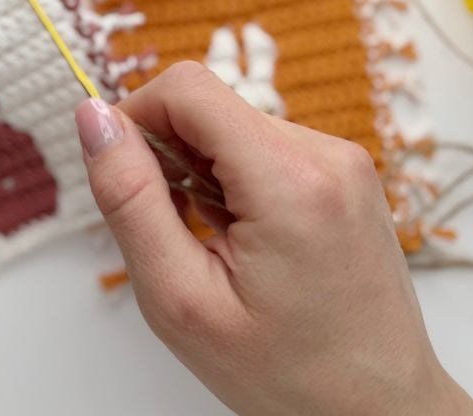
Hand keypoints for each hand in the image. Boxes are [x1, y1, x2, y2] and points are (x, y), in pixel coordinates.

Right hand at [75, 62, 472, 415]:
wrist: (379, 412)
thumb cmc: (285, 373)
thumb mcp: (179, 297)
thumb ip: (130, 199)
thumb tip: (93, 118)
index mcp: (291, 181)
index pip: (187, 88)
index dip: (135, 117)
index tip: (123, 178)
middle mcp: (327, 155)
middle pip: (209, 106)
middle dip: (168, 155)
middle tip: (169, 232)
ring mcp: (344, 162)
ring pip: (232, 126)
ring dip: (199, 171)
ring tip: (210, 245)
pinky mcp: (345, 175)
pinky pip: (263, 146)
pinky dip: (232, 181)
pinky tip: (239, 240)